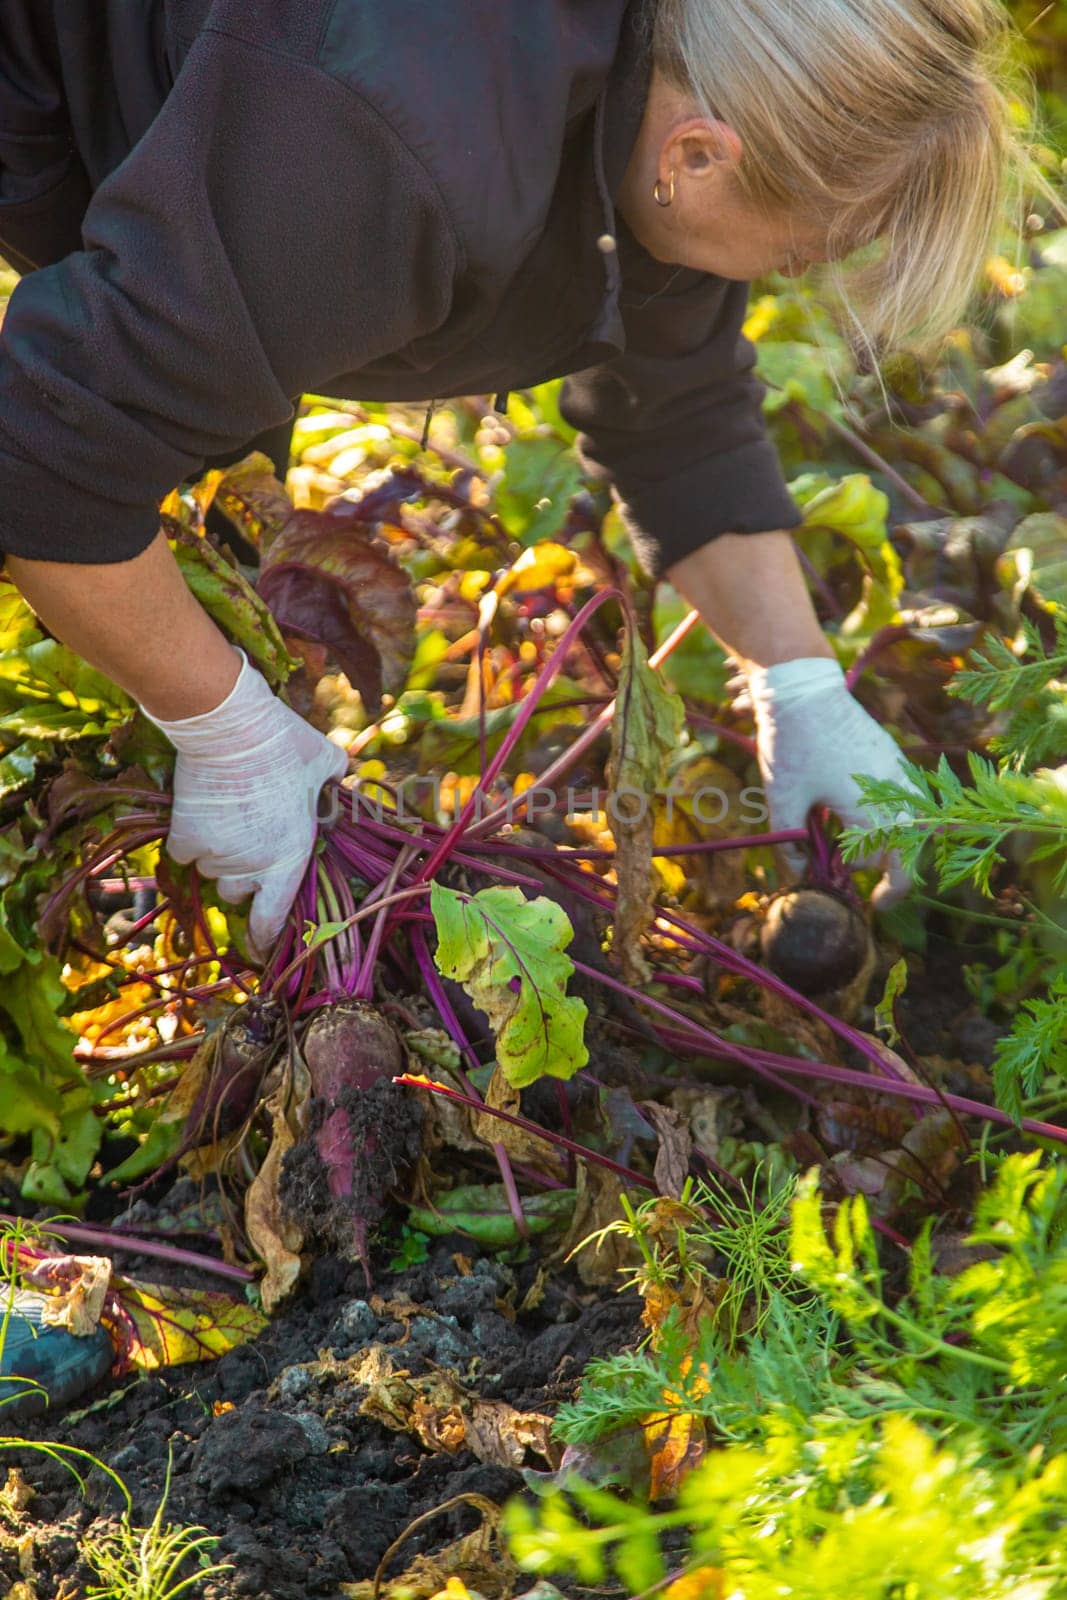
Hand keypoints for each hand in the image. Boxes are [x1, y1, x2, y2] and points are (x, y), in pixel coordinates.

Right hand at [143, 652, 347, 956]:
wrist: (231, 727)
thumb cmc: (286, 745)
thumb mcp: (326, 764)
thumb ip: (335, 783)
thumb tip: (342, 782)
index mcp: (290, 856)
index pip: (273, 917)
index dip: (266, 937)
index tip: (261, 947)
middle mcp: (252, 865)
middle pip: (238, 892)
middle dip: (242, 876)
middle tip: (248, 844)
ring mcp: (216, 854)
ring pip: (211, 872)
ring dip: (218, 857)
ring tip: (228, 819)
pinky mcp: (185, 837)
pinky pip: (185, 853)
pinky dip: (191, 840)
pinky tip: (202, 814)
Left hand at [747, 657, 916, 908]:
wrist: (803, 689)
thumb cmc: (792, 744)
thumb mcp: (784, 800)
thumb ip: (792, 845)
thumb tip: (800, 876)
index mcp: (873, 808)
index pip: (897, 865)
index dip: (888, 891)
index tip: (873, 905)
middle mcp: (896, 790)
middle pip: (911, 847)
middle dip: (888, 869)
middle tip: (857, 879)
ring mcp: (898, 770)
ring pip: (912, 822)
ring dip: (889, 841)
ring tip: (852, 847)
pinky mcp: (892, 755)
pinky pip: (905, 797)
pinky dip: (889, 815)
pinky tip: (856, 817)